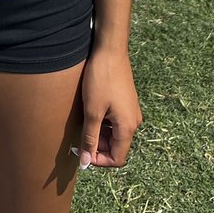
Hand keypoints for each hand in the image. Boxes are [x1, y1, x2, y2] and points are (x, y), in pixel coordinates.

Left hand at [77, 46, 141, 168]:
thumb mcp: (92, 111)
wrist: (110, 50)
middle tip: (79, 136)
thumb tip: (86, 162)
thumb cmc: (101, 79)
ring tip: (84, 120)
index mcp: (128, 127)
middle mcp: (134, 121)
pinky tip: (91, 110)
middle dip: (98, 146)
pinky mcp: (126, 102)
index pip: (117, 159)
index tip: (82, 152)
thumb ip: (90, 139)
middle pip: (116, 147)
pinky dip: (103, 122)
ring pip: (115, 134)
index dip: (99, 161)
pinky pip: (116, 121)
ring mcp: (131, 111)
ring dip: (99, 133)